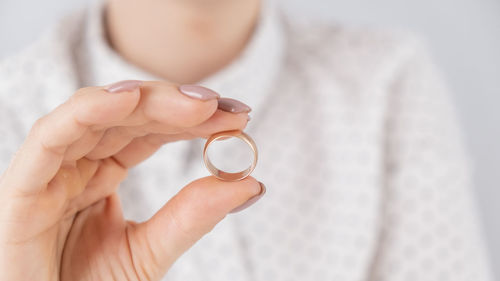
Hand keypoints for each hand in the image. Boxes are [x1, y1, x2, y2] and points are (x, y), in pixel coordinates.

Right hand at [0, 81, 264, 280]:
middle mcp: (76, 167)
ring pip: (94, 116)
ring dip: (145, 101)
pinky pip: (50, 139)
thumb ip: (192, 216)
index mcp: (101, 176)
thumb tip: (251, 184)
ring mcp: (49, 175)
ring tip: (194, 102)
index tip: (236, 118)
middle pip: (125, 117)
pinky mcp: (20, 192)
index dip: (191, 120)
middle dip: (176, 105)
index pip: (150, 132)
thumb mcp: (149, 253)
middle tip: (222, 106)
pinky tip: (129, 99)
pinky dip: (87, 113)